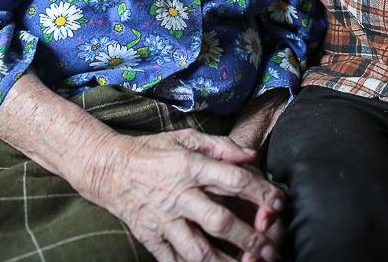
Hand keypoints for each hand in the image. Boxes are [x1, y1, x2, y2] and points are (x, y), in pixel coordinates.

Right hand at [83, 128, 284, 261]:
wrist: (108, 168)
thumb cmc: (152, 152)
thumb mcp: (185, 138)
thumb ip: (220, 146)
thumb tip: (251, 154)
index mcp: (189, 167)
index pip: (233, 180)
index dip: (261, 192)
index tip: (278, 204)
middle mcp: (178, 195)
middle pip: (219, 221)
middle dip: (249, 237)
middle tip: (270, 248)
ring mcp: (163, 220)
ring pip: (197, 250)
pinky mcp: (150, 237)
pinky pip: (173, 261)